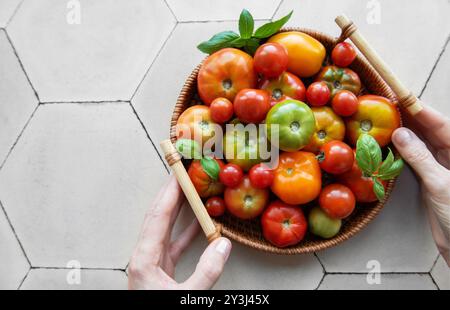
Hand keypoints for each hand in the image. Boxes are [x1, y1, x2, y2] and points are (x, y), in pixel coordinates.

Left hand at [128, 175, 231, 288]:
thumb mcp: (186, 295)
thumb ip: (206, 272)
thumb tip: (223, 245)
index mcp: (144, 259)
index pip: (158, 216)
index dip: (170, 193)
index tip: (179, 174)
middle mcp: (145, 255)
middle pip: (158, 215)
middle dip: (170, 192)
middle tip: (183, 174)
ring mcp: (152, 261)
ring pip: (165, 227)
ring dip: (177, 208)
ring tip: (190, 191)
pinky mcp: (160, 269)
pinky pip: (174, 243)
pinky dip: (186, 231)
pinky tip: (199, 224)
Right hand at [392, 105, 449, 264]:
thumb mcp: (439, 184)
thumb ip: (420, 158)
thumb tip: (400, 134)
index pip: (442, 125)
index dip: (422, 111)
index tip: (403, 98)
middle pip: (432, 131)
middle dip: (412, 118)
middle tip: (391, 106)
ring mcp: (442, 168)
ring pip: (423, 144)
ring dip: (407, 134)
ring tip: (388, 120)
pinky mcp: (431, 180)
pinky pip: (416, 159)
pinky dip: (404, 152)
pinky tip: (392, 145)